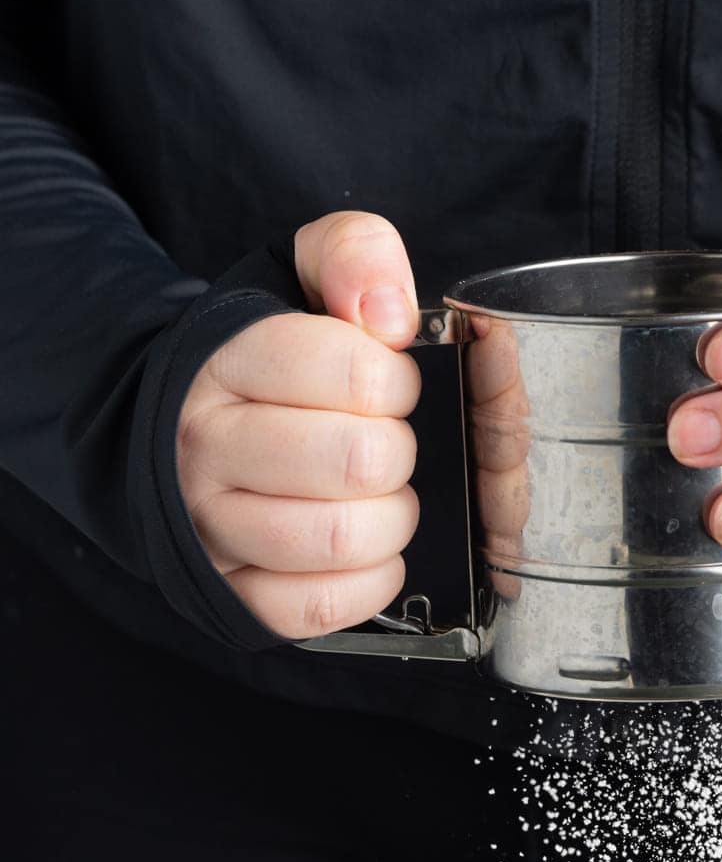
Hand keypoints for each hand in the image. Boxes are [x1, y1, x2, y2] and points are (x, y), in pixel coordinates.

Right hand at [177, 211, 421, 637]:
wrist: (183, 431)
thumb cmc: (267, 361)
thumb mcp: (301, 274)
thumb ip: (354, 255)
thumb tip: (392, 314)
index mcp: (225, 360)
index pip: (350, 370)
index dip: (395, 380)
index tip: (389, 384)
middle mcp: (204, 447)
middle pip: (354, 461)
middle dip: (397, 452)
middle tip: (386, 446)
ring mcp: (212, 528)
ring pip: (338, 539)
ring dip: (390, 520)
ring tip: (380, 497)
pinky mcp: (234, 594)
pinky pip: (320, 605)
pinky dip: (370, 581)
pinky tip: (369, 549)